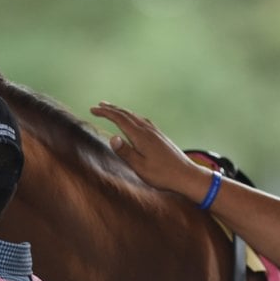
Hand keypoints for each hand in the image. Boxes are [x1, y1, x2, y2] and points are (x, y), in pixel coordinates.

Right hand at [90, 102, 211, 198]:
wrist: (186, 175)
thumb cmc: (162, 174)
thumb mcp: (140, 167)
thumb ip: (126, 152)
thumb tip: (112, 137)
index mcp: (140, 136)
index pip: (119, 119)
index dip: (105, 113)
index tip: (93, 109)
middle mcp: (148, 130)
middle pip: (127, 114)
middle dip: (111, 109)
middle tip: (99, 105)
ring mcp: (155, 132)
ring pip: (135, 116)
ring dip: (122, 111)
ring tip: (113, 110)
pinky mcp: (160, 136)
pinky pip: (142, 120)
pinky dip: (133, 116)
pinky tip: (134, 120)